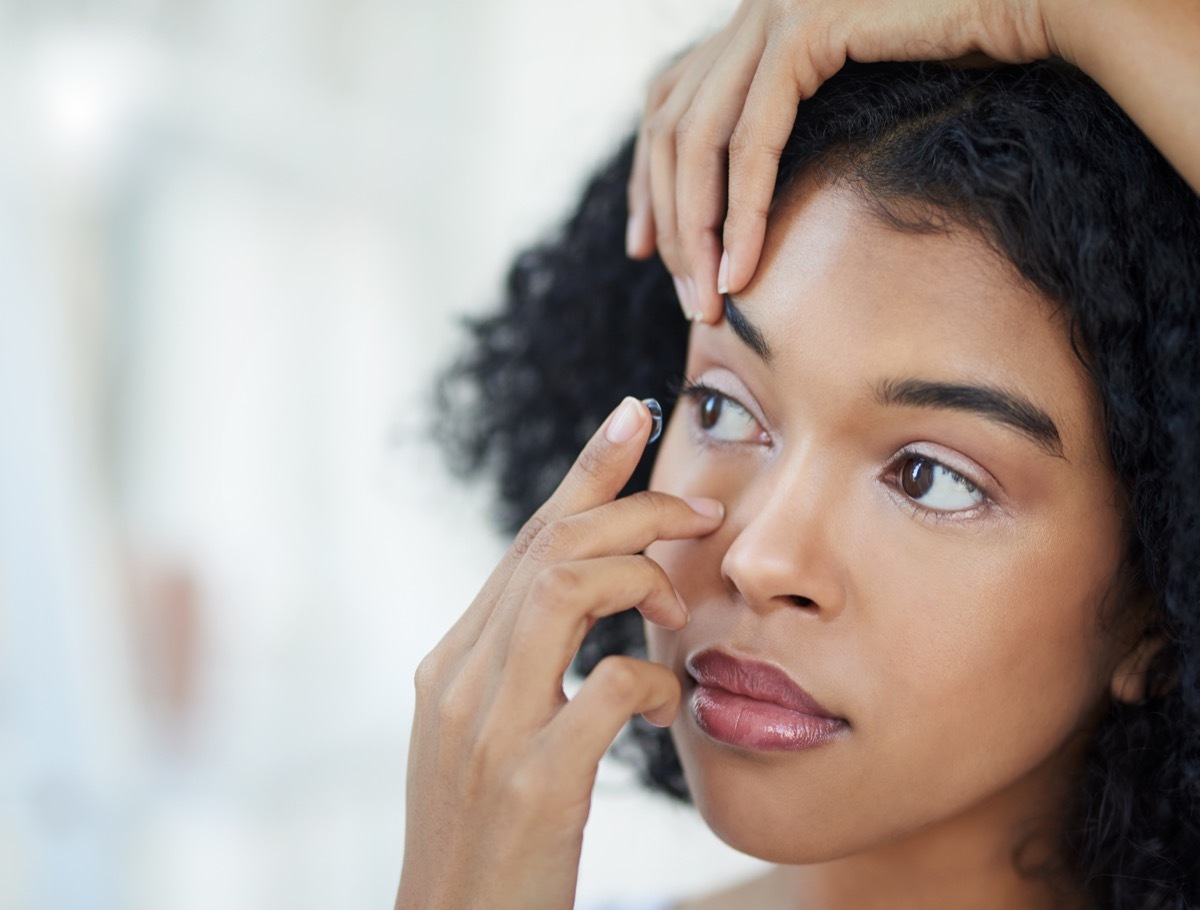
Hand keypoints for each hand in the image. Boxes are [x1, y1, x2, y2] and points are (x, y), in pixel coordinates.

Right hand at [395, 397, 724, 909]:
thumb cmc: (487, 834)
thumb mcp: (484, 735)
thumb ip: (522, 665)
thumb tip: (586, 602)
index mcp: (451, 661)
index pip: (525, 541)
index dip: (584, 473)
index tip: (632, 417)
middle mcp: (461, 679)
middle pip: (549, 546)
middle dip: (633, 508)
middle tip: (699, 509)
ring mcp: (490, 729)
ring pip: (564, 588)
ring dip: (637, 574)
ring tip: (672, 599)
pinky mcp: (531, 783)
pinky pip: (605, 690)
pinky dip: (649, 680)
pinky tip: (663, 702)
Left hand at [626, 0, 1062, 323]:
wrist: (1036, 4)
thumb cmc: (958, 58)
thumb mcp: (845, 101)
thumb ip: (787, 125)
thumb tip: (744, 200)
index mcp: (752, 20)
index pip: (667, 105)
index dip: (647, 182)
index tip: (644, 250)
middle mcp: (752, 8)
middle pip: (671, 128)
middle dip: (669, 223)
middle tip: (685, 297)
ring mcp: (774, 9)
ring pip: (699, 139)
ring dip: (698, 232)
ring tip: (707, 301)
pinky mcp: (808, 26)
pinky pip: (752, 138)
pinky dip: (739, 211)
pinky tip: (741, 268)